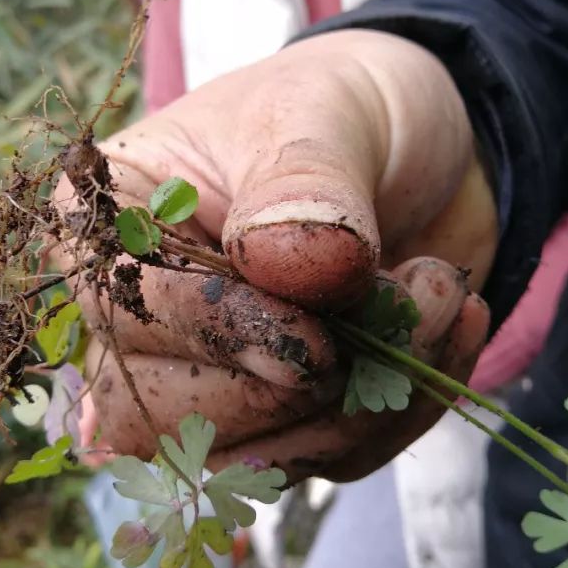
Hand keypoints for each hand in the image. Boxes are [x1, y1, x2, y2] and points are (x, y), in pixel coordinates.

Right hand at [56, 29, 498, 482]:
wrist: (422, 146)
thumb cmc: (346, 107)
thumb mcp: (325, 113)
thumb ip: (304, 182)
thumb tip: (284, 263)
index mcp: (116, 220)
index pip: (123, 309)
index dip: (219, 330)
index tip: (319, 327)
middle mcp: (145, 312)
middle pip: (166, 417)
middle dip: (302, 384)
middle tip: (414, 293)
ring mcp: (210, 374)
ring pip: (250, 460)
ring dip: (366, 404)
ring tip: (442, 295)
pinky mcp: (285, 412)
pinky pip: (329, 459)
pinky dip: (403, 409)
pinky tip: (450, 327)